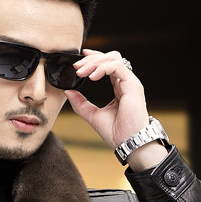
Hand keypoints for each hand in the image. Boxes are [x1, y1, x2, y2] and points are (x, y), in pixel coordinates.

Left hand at [66, 51, 166, 170]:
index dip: (94, 58)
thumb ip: (81, 104)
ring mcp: (130, 83)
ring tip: (81, 72)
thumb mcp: (93, 116)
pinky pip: (117, 66)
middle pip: (110, 58)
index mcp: (119, 88)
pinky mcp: (132, 85)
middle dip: (91, 59)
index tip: (80, 58)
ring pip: (113, 59)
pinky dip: (102, 68)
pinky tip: (91, 77)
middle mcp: (126, 83)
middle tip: (77, 67)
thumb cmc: (117, 133)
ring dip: (95, 62)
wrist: (128, 144)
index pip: (108, 65)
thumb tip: (68, 92)